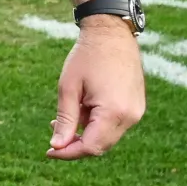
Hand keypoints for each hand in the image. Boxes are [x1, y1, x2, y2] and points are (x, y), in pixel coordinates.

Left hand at [47, 17, 145, 159]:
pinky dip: (97, 124)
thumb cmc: (86, 57)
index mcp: (114, 112)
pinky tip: (82, 109)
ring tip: (65, 116)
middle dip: (76, 144)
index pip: (91, 147)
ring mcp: (137, 112)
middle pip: (101, 145)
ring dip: (86, 133)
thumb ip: (66, 119)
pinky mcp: (136, 106)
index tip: (49, 151)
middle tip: (54, 134)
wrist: (111, 32)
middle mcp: (131, 117)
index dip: (69, 152)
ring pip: (108, 136)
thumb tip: (57, 146)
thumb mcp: (68, 88)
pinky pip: (115, 125)